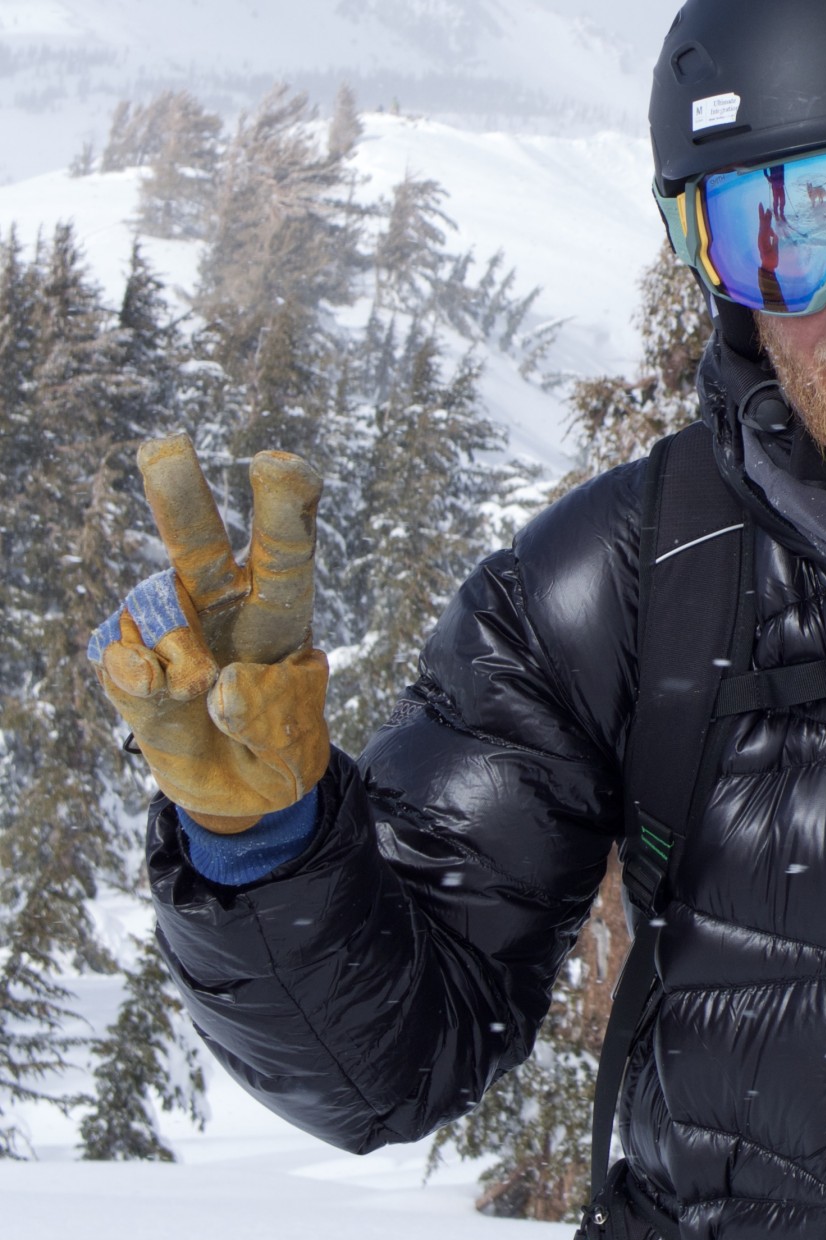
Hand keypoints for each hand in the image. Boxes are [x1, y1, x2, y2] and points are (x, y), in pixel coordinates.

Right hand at [88, 433, 327, 834]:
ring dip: (176, 653)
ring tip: (196, 693)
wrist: (235, 792)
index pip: (287, 555)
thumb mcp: (294, 747)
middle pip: (200, 545)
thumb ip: (266, 717)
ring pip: (155, 608)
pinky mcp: (124, 659)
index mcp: (281, 613)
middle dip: (182, 496)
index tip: (282, 463)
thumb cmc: (277, 754)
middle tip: (165, 446)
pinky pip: (119, 656)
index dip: (285, 509)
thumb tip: (218, 680)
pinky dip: (137, 680)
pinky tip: (160, 696)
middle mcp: (221, 604)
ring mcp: (168, 626)